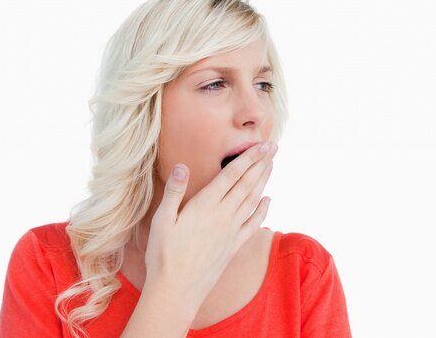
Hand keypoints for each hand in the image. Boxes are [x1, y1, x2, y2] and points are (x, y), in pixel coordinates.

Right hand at [143, 141, 276, 308]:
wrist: (176, 290)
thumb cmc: (163, 255)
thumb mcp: (161, 221)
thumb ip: (174, 192)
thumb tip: (182, 166)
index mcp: (204, 206)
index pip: (231, 176)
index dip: (249, 158)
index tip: (263, 145)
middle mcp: (222, 216)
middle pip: (246, 184)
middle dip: (261, 164)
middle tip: (274, 148)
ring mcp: (230, 232)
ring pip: (253, 200)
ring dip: (263, 181)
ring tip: (271, 166)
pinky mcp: (233, 246)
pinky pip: (253, 224)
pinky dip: (263, 210)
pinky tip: (268, 201)